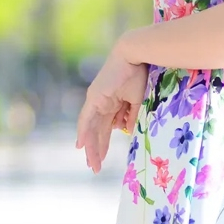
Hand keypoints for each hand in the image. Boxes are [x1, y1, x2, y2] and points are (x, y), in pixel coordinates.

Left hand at [76, 46, 148, 173]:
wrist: (137, 56)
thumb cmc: (141, 74)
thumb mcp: (139, 101)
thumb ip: (133, 117)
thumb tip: (127, 132)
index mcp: (112, 103)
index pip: (106, 127)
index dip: (104, 142)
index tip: (103, 157)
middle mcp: (101, 102)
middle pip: (97, 131)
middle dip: (97, 150)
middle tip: (95, 167)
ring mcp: (96, 99)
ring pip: (92, 129)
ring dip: (92, 147)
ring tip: (93, 164)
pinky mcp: (94, 96)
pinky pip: (87, 118)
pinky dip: (84, 132)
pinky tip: (81, 146)